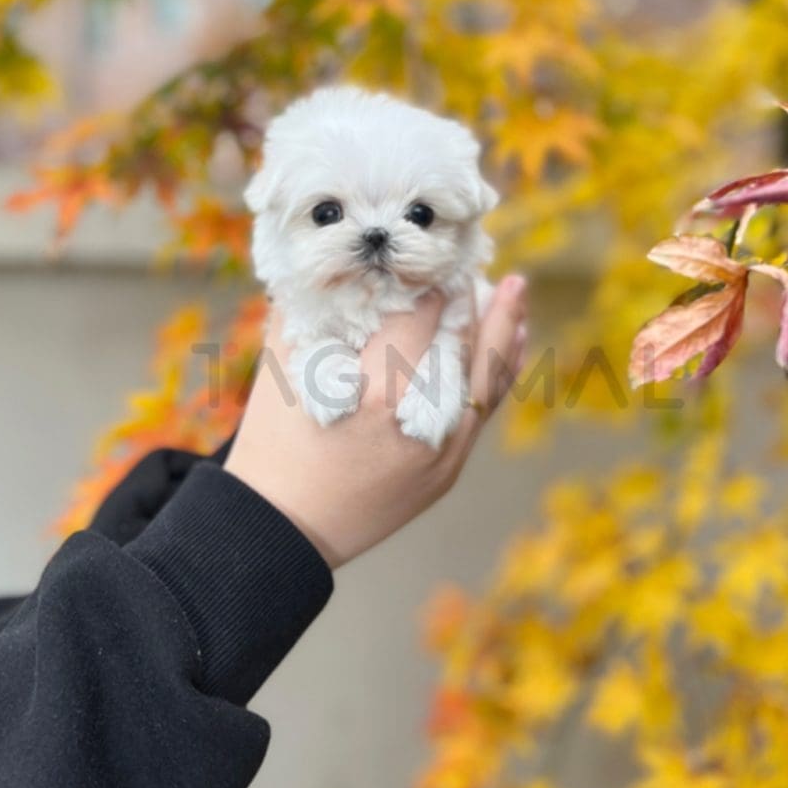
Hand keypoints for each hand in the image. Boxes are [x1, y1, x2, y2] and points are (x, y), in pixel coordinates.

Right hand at [223, 275, 527, 567]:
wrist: (280, 529)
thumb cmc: (273, 444)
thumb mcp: (281, 369)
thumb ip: (309, 312)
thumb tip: (338, 270)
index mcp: (377, 388)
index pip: (419, 315)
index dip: (428, 280)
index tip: (430, 258)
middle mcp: (419, 418)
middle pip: (464, 342)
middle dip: (475, 298)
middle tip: (477, 262)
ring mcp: (441, 450)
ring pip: (489, 378)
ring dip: (505, 330)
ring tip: (514, 290)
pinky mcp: (446, 472)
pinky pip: (483, 413)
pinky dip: (499, 375)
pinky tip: (510, 346)